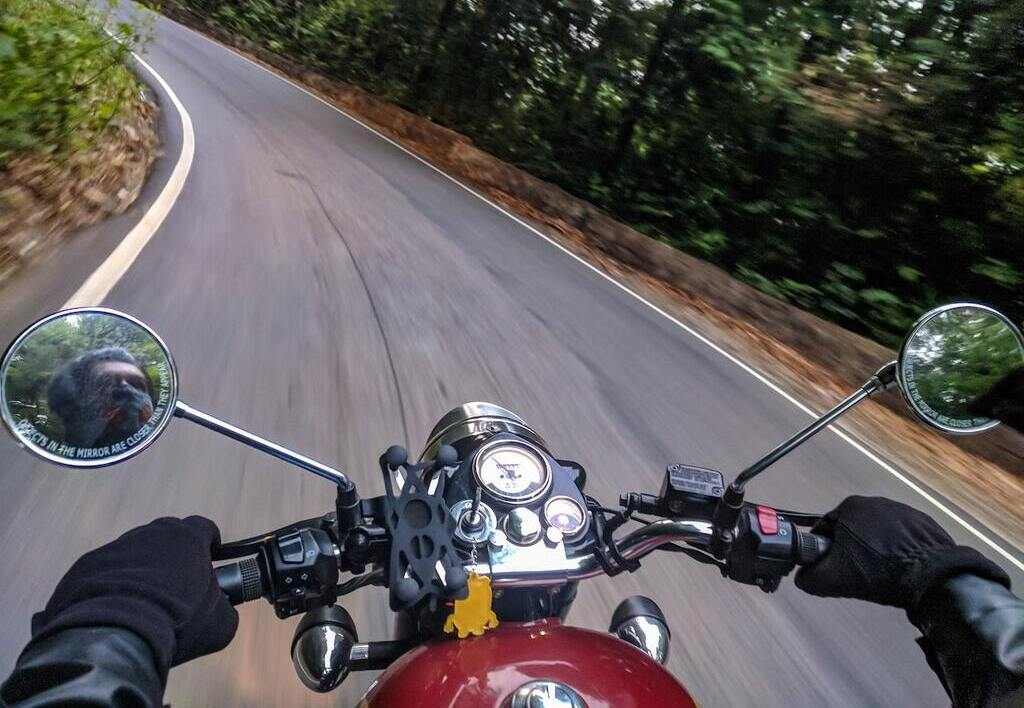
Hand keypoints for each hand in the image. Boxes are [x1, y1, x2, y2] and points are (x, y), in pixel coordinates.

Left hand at [30, 516, 238, 681]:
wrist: (115, 633)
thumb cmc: (177, 621)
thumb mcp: (219, 623)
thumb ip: (226, 609)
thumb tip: (223, 610)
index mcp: (188, 538)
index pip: (204, 526)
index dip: (209, 541)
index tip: (210, 556)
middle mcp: (152, 533)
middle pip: (167, 533)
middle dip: (174, 551)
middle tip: (176, 580)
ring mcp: (116, 546)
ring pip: (135, 550)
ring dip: (142, 567)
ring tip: (142, 598)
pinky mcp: (87, 564)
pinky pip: (106, 569)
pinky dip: (113, 582)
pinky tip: (116, 606)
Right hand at [795, 496, 1008, 610]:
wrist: (931, 577)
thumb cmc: (879, 572)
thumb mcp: (834, 580)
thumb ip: (809, 578)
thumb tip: (802, 578)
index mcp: (850, 507)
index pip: (825, 528)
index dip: (824, 550)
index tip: (831, 567)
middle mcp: (875, 501)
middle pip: (851, 529)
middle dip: (850, 549)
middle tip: (856, 572)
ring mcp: (902, 509)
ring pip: (877, 532)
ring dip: (874, 548)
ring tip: (880, 572)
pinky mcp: (924, 522)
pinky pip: (902, 536)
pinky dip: (898, 549)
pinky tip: (900, 566)